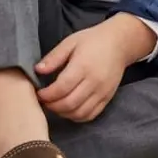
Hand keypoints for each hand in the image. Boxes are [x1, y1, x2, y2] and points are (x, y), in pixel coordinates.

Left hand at [34, 13, 156, 121]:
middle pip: (69, 103)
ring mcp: (102, 92)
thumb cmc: (92, 40)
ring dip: (63, 113)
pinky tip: (68, 109)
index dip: (46, 95)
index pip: (61, 88)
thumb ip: (54, 57)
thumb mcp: (70, 42)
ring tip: (54, 105)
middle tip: (43, 101)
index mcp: (82, 66)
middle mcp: (94, 82)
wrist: (119, 43)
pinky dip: (77, 116)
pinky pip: (90, 115)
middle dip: (52, 106)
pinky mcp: (107, 98)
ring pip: (79, 113)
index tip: (38, 93)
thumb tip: (37, 70)